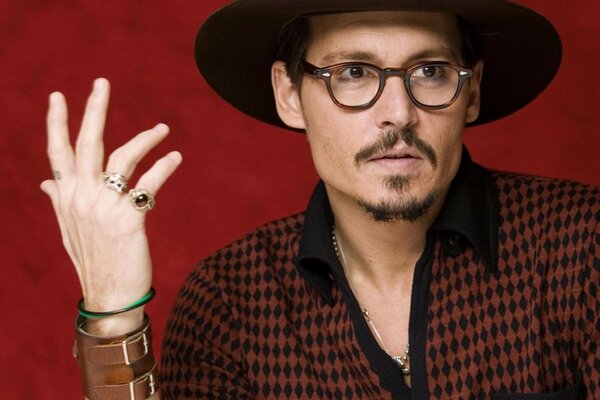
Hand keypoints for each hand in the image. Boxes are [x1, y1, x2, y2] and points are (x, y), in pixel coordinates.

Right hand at [40, 78, 181, 333]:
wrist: (108, 294)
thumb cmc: (92, 259)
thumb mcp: (69, 228)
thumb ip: (59, 200)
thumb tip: (46, 181)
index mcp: (66, 196)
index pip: (57, 152)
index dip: (56, 122)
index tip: (58, 95)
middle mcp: (80, 197)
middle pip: (86, 143)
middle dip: (94, 110)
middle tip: (102, 82)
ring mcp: (103, 206)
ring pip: (123, 157)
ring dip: (145, 138)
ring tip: (163, 129)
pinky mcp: (128, 218)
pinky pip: (149, 183)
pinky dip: (164, 167)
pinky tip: (175, 157)